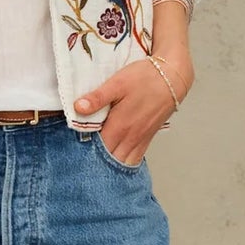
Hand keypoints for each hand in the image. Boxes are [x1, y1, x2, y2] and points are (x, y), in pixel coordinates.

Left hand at [72, 52, 191, 165]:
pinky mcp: (147, 138)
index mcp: (119, 126)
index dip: (83, 154)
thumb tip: (77, 107)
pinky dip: (124, 164)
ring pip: (122, 163)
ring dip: (109, 167)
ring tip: (95, 166)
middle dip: (94, 164)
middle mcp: (130, 138)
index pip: (97, 150)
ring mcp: (140, 140)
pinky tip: (115, 163)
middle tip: (80, 162)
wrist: (172, 77)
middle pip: (109, 162)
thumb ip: (97, 98)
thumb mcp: (118, 83)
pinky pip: (134, 159)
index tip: (72, 154)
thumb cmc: (145, 78)